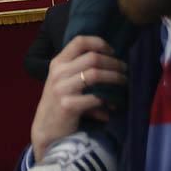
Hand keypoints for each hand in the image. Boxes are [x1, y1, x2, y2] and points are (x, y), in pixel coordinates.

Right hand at [31, 36, 125, 160]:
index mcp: (58, 63)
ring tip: (123, 81)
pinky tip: (112, 104)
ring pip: (95, 75)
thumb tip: (112, 62)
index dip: (99, 43)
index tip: (112, 51)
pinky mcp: (68, 106)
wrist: (46, 128)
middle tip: (124, 69)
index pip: (79, 41)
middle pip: (92, 57)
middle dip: (113, 62)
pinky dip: (107, 100)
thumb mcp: (63, 80)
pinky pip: (94, 98)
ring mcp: (62, 89)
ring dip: (114, 78)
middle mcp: (59, 72)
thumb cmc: (58, 102)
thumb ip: (79, 69)